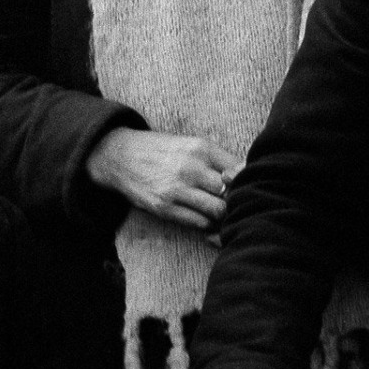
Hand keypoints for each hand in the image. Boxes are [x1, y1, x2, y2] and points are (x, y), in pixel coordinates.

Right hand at [85, 127, 241, 230]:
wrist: (120, 156)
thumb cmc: (163, 150)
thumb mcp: (192, 144)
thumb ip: (218, 159)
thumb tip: (246, 176)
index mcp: (203, 149)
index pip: (240, 170)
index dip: (248, 182)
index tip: (247, 187)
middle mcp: (192, 168)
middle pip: (232, 192)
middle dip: (238, 200)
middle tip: (237, 204)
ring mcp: (177, 189)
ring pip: (218, 210)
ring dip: (223, 215)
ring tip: (221, 213)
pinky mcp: (164, 207)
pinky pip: (198, 222)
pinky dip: (207, 224)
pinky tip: (205, 218)